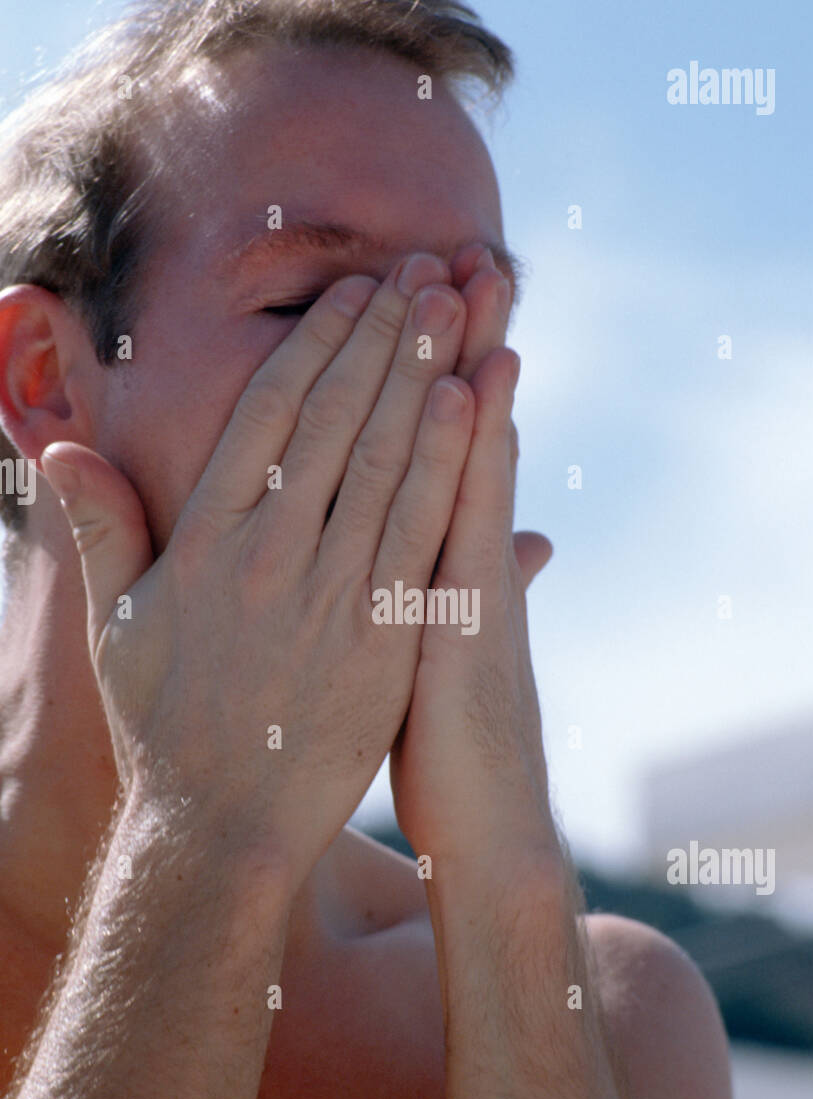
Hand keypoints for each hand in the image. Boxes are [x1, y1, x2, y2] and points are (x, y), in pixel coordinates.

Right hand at [41, 254, 473, 886]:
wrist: (221, 827)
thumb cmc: (163, 726)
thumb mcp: (115, 625)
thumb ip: (99, 530)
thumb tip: (60, 451)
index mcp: (204, 543)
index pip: (266, 417)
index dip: (315, 346)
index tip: (353, 294)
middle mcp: (269, 557)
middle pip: (333, 420)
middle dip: (382, 337)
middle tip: (423, 270)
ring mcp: (329, 597)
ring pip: (380, 462)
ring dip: (420, 376)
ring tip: (452, 308)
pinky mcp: (381, 641)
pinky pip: (416, 536)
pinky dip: (441, 466)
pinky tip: (465, 405)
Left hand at [389, 243, 559, 883]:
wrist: (485, 825)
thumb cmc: (441, 743)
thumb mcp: (421, 651)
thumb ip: (422, 584)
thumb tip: (452, 545)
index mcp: (423, 555)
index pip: (420, 439)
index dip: (418, 366)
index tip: (406, 290)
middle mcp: (449, 553)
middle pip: (445, 426)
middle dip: (450, 336)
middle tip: (456, 245)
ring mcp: (467, 580)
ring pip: (466, 454)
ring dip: (472, 363)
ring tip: (477, 276)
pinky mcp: (474, 621)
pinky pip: (470, 522)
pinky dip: (477, 455)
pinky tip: (485, 390)